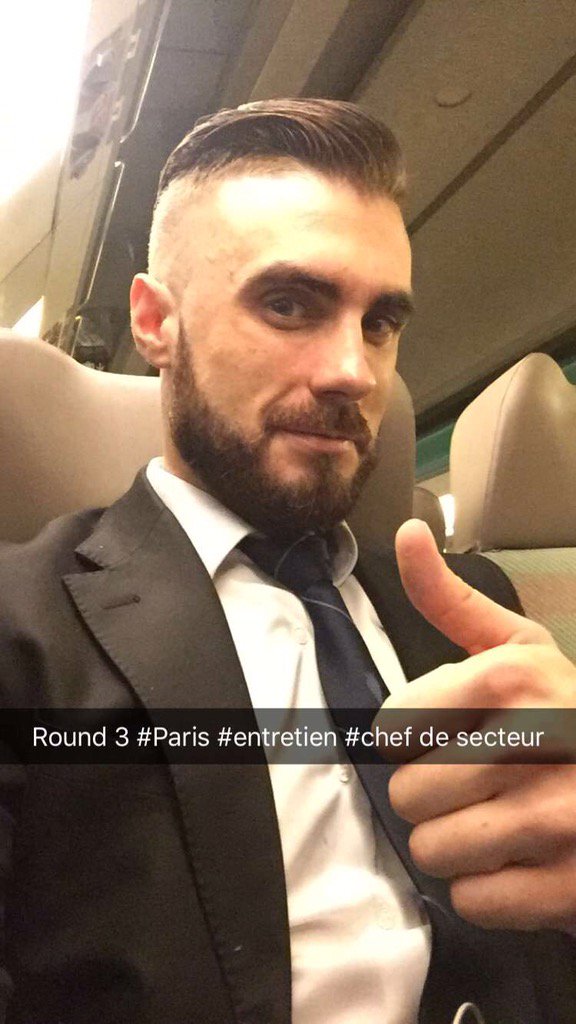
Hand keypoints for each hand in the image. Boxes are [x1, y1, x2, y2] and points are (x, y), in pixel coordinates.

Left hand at [373, 518, 575, 931]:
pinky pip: (473, 902)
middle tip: (486, 783)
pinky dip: (490, 891)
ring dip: (458, 844)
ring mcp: (559, 822)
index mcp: (513, 678)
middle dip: (436, 794)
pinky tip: (525, 862)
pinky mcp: (570, 890)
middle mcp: (538, 744)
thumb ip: (451, 600)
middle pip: (406, 795)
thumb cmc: (572, 715)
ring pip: (432, 851)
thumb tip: (407, 533)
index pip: (390, 730)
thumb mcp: (522, 649)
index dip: (416, 739)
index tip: (460, 736)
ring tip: (502, 821)